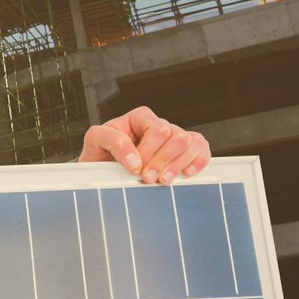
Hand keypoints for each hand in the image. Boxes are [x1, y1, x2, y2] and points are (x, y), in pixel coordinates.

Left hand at [78, 106, 210, 184]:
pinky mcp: (184, 151)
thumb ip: (112, 141)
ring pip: (192, 143)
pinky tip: (185, 174)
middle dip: (163, 161)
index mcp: (140, 117)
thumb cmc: (100, 153)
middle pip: (177, 137)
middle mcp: (159, 125)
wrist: (102, 170)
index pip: (157, 129)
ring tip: (162, 181)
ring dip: (178, 165)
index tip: (136, 168)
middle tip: (148, 179)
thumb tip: (135, 160)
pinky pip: (202, 149)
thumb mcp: (95, 141)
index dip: (149, 151)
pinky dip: (198, 162)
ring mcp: (173, 137)